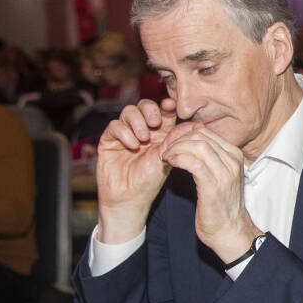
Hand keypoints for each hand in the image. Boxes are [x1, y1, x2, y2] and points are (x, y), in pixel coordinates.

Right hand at [95, 98, 177, 242]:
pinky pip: (114, 125)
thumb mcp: (167, 158)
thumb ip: (176, 140)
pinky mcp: (109, 140)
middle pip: (144, 105)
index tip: (171, 105)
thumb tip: (193, 124)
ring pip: (128, 112)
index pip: (163, 111)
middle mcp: (143, 130)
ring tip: (143, 138)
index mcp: (160, 133)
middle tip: (155, 122)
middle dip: (150, 110)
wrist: (128, 198)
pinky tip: (132, 145)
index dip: (167, 105)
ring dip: (137, 121)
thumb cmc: (150, 180)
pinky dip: (124, 132)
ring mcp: (125, 133)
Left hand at [159, 121, 259, 262]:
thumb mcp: (220, 176)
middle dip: (176, 139)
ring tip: (164, 156)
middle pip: (200, 135)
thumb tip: (188, 145)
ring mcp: (225, 172)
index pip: (205, 132)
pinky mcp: (214, 186)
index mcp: (234, 155)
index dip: (183, 134)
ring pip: (196, 145)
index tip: (170, 144)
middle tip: (163, 149)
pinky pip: (193, 162)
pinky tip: (169, 162)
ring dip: (175, 148)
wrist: (230, 231)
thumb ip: (210, 160)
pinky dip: (177, 158)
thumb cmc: (221, 206)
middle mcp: (233, 160)